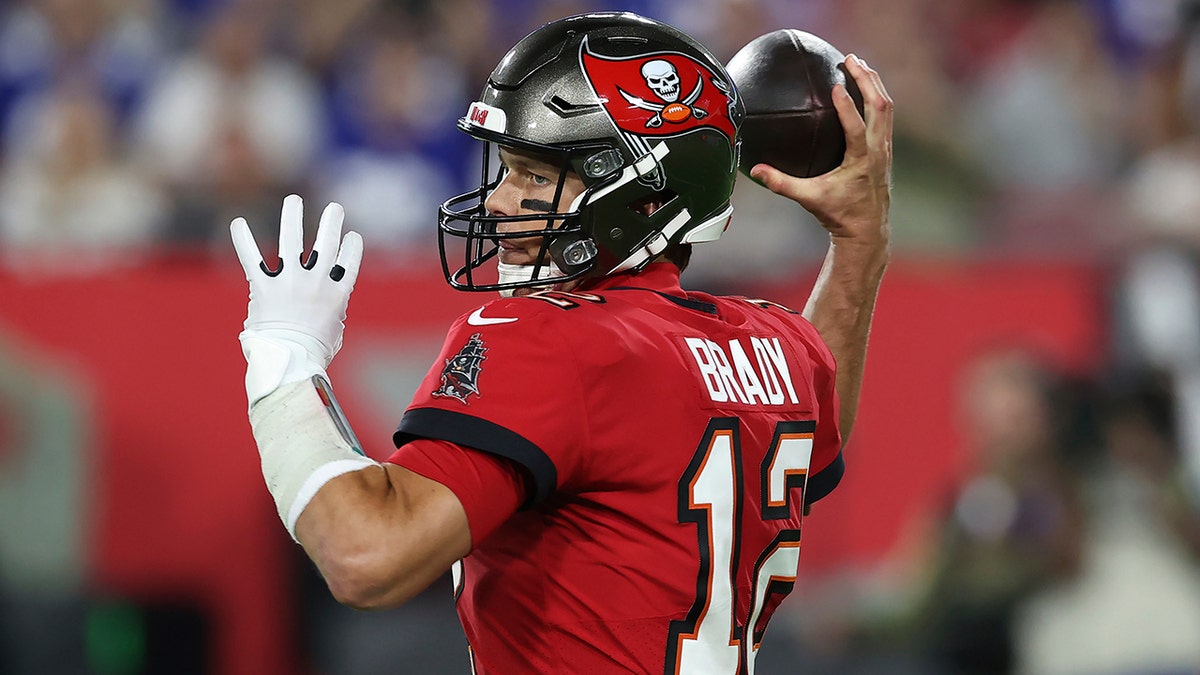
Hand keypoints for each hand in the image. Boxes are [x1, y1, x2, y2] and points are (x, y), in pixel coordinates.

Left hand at [231, 194, 362, 404]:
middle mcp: (316, 281)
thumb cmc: (314, 352)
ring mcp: (290, 281)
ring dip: (293, 216)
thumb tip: (328, 308)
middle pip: (327, 243)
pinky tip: (238, 222)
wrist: (290, 360)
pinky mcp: (264, 287)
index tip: (352, 236)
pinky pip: (252, 258)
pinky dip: (243, 239)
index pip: (349, 261)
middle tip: (335, 209)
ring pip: (292, 240)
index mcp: (337, 293)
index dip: (352, 246)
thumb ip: (332, 311)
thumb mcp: (334, 330)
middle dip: (332, 222)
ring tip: (294, 200)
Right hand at [749, 54, 891, 248]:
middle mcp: (878, 151)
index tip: (837, 85)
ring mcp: (885, 148)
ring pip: (887, 107)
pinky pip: (885, 115)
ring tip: (859, 64)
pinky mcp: (885, 149)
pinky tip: (864, 87)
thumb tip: (757, 171)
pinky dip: (876, 97)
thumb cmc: (839, 215)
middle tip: (850, 59)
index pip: (858, 129)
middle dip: (867, 79)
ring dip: (874, 83)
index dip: (848, 107)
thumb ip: (782, 184)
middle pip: (880, 107)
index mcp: (861, 161)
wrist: (867, 230)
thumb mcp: (809, 200)